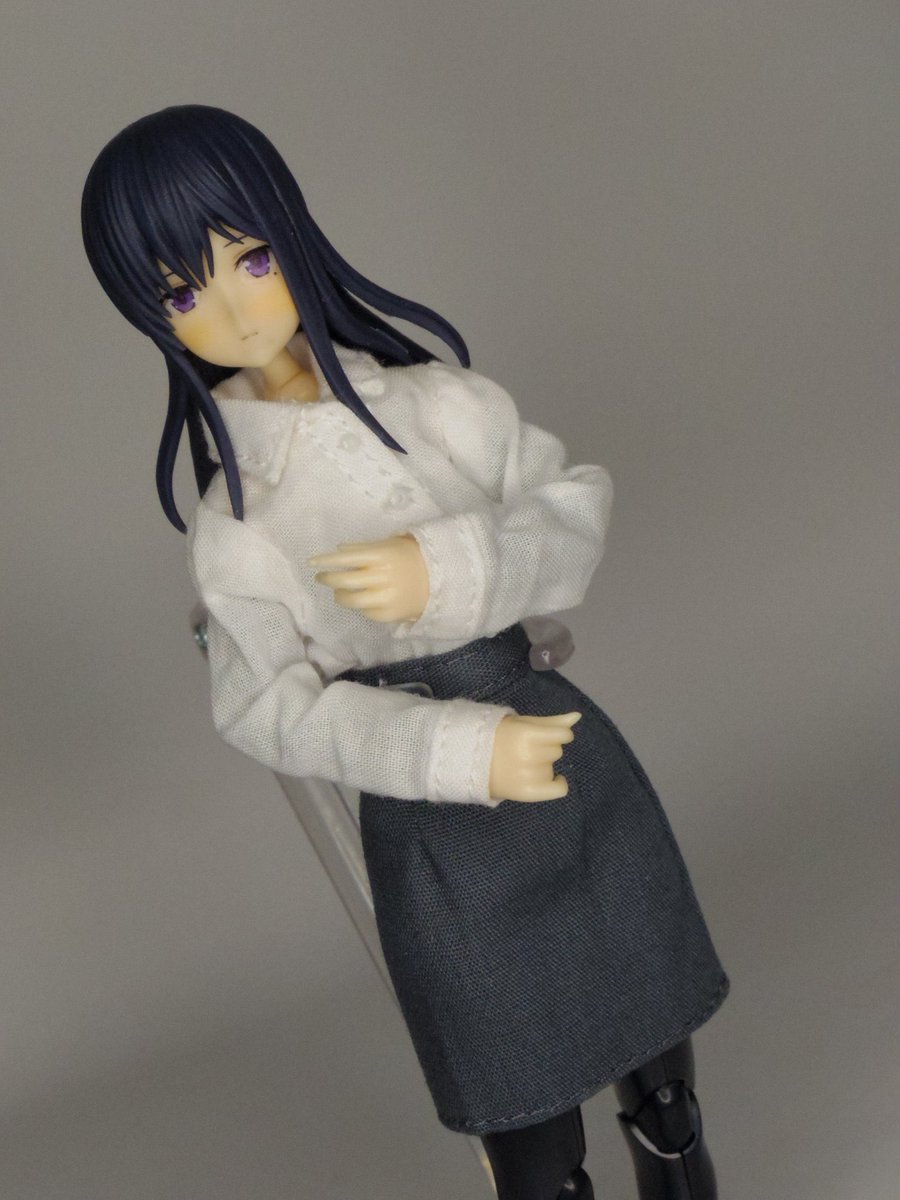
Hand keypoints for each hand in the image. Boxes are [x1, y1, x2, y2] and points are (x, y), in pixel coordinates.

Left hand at [309, 534, 429, 622]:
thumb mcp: (390, 545)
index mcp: (382, 555)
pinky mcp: (388, 614)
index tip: (312, 562)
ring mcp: (385, 597)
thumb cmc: (412, 558)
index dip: (326, 560)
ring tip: (338, 592)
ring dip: (339, 595)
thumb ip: (364, 548)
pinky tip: (362, 599)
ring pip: (351, 599)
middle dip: (328, 578)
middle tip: (321, 577)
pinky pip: (365, 611)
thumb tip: (339, 550)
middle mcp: (382, 576)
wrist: (440, 581)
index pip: (346, 558)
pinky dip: (360, 605)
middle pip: (344, 579)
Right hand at [489, 712, 580, 801]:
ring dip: (545, 764)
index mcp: (526, 734)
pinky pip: (558, 789)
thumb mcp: (523, 723)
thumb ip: (552, 721)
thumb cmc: (500, 737)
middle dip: (546, 748)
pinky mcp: (527, 793)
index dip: (558, 734)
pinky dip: (559, 784)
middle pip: (557, 751)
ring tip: (525, 763)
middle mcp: (528, 755)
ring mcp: (528, 776)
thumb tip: (577, 717)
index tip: (547, 735)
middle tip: (526, 748)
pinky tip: (554, 779)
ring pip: (554, 767)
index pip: (562, 734)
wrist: (472, 762)